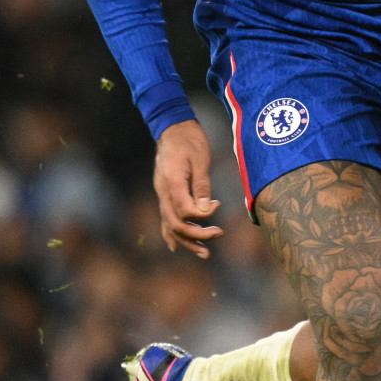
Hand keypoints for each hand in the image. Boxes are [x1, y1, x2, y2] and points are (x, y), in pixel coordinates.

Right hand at [154, 119, 222, 257]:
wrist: (172, 127)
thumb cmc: (189, 140)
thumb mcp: (200, 159)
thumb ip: (202, 185)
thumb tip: (207, 209)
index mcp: (172, 182)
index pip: (185, 211)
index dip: (204, 214)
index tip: (219, 204)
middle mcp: (163, 191)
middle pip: (176, 224)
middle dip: (197, 235)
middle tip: (219, 234)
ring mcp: (161, 193)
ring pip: (170, 225)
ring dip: (186, 241)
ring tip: (205, 253)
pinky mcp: (164, 193)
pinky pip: (164, 218)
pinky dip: (170, 234)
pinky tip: (176, 247)